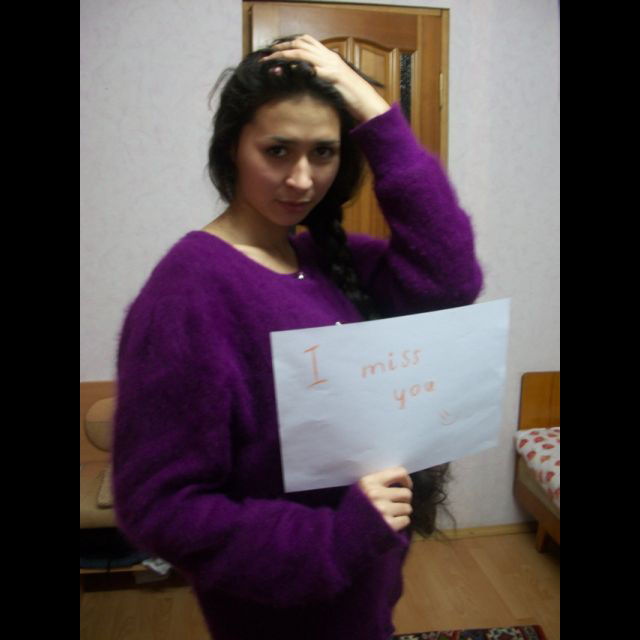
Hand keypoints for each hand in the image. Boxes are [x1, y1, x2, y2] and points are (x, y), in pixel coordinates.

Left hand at [260, 34, 390, 123]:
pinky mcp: (333, 77)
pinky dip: (300, 67)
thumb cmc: (351, 97)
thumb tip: (307, 76)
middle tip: (268, 54)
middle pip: (302, 43)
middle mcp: (330, 57)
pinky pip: (313, 68)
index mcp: (330, 57)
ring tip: (272, 60)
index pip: (308, 41)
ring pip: (304, 52)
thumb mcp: (333, 83)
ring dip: (285, 54)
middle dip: (283, 47)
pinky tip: (289, 69)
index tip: (277, 49)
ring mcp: (331, 66)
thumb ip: (321, 76)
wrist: (367, 103)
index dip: (290, 42)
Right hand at [358, 466, 412, 532]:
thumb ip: (377, 482)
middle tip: (396, 504)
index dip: (406, 480)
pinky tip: (391, 524)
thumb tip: (400, 480)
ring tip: (392, 515)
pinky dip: (400, 523)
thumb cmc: (355, 509)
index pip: (399, 472)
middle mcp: (376, 493)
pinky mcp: (389, 525)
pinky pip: (406, 520)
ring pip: (407, 508)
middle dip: (404, 500)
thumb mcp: (361, 489)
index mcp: (369, 481)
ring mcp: (383, 510)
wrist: (345, 534)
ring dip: (402, 512)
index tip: (405, 486)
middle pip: (406, 493)